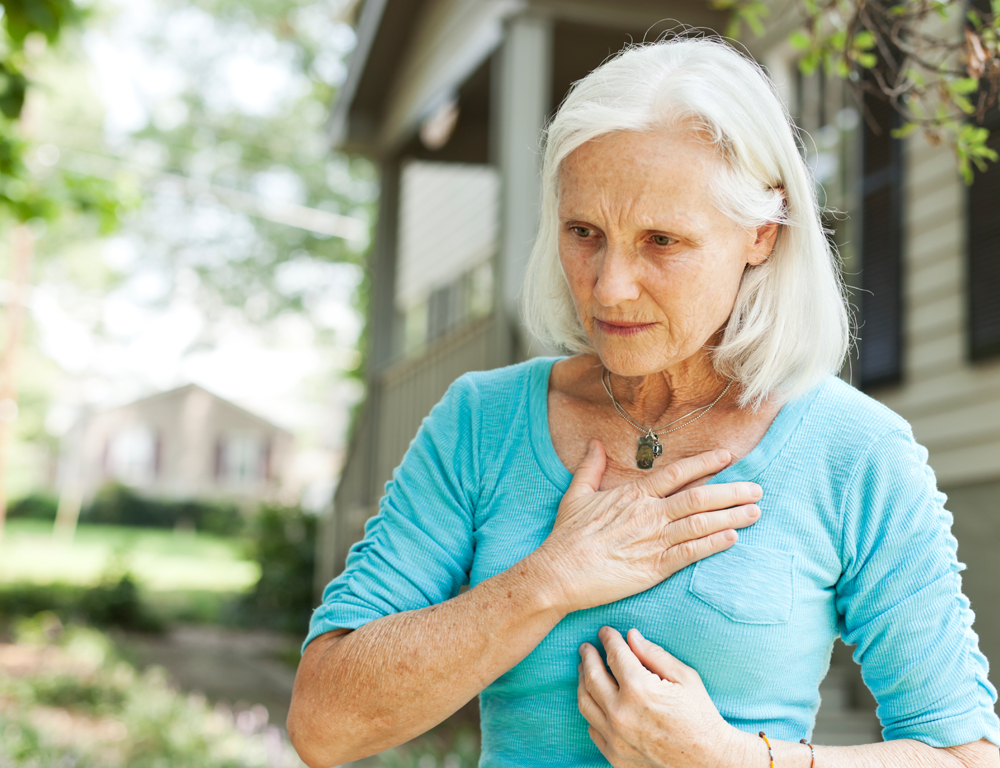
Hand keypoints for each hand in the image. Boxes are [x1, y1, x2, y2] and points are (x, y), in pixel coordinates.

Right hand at [531, 441, 761, 612]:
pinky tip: (733, 538)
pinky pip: (691, 553)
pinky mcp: (655, 567)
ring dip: (731, 516)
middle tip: (757, 488)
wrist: (559, 573)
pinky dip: (714, 544)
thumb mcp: (576, 494)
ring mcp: (654, 540)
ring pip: (701, 523)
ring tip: (755, 511)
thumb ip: (590, 468)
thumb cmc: (567, 536)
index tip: (727, 457)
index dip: (705, 464)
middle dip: (731, 491)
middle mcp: (649, 514)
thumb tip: (594, 444)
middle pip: (699, 497)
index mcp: (633, 494)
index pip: (677, 474)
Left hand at [578, 627, 746, 767]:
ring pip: (586, 702)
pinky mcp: (615, 756)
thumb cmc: (701, 716)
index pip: (615, 655)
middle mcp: (622, 714)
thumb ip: (654, 654)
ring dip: (583, 682)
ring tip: (585, 670)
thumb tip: (631, 636)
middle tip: (586, 647)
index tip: (605, 632)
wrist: (709, 761)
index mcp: (639, 689)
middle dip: (588, 657)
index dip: (608, 639)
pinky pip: (593, 728)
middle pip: (592, 676)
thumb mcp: (684, 677)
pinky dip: (591, 710)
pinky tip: (595, 700)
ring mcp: (616, 737)